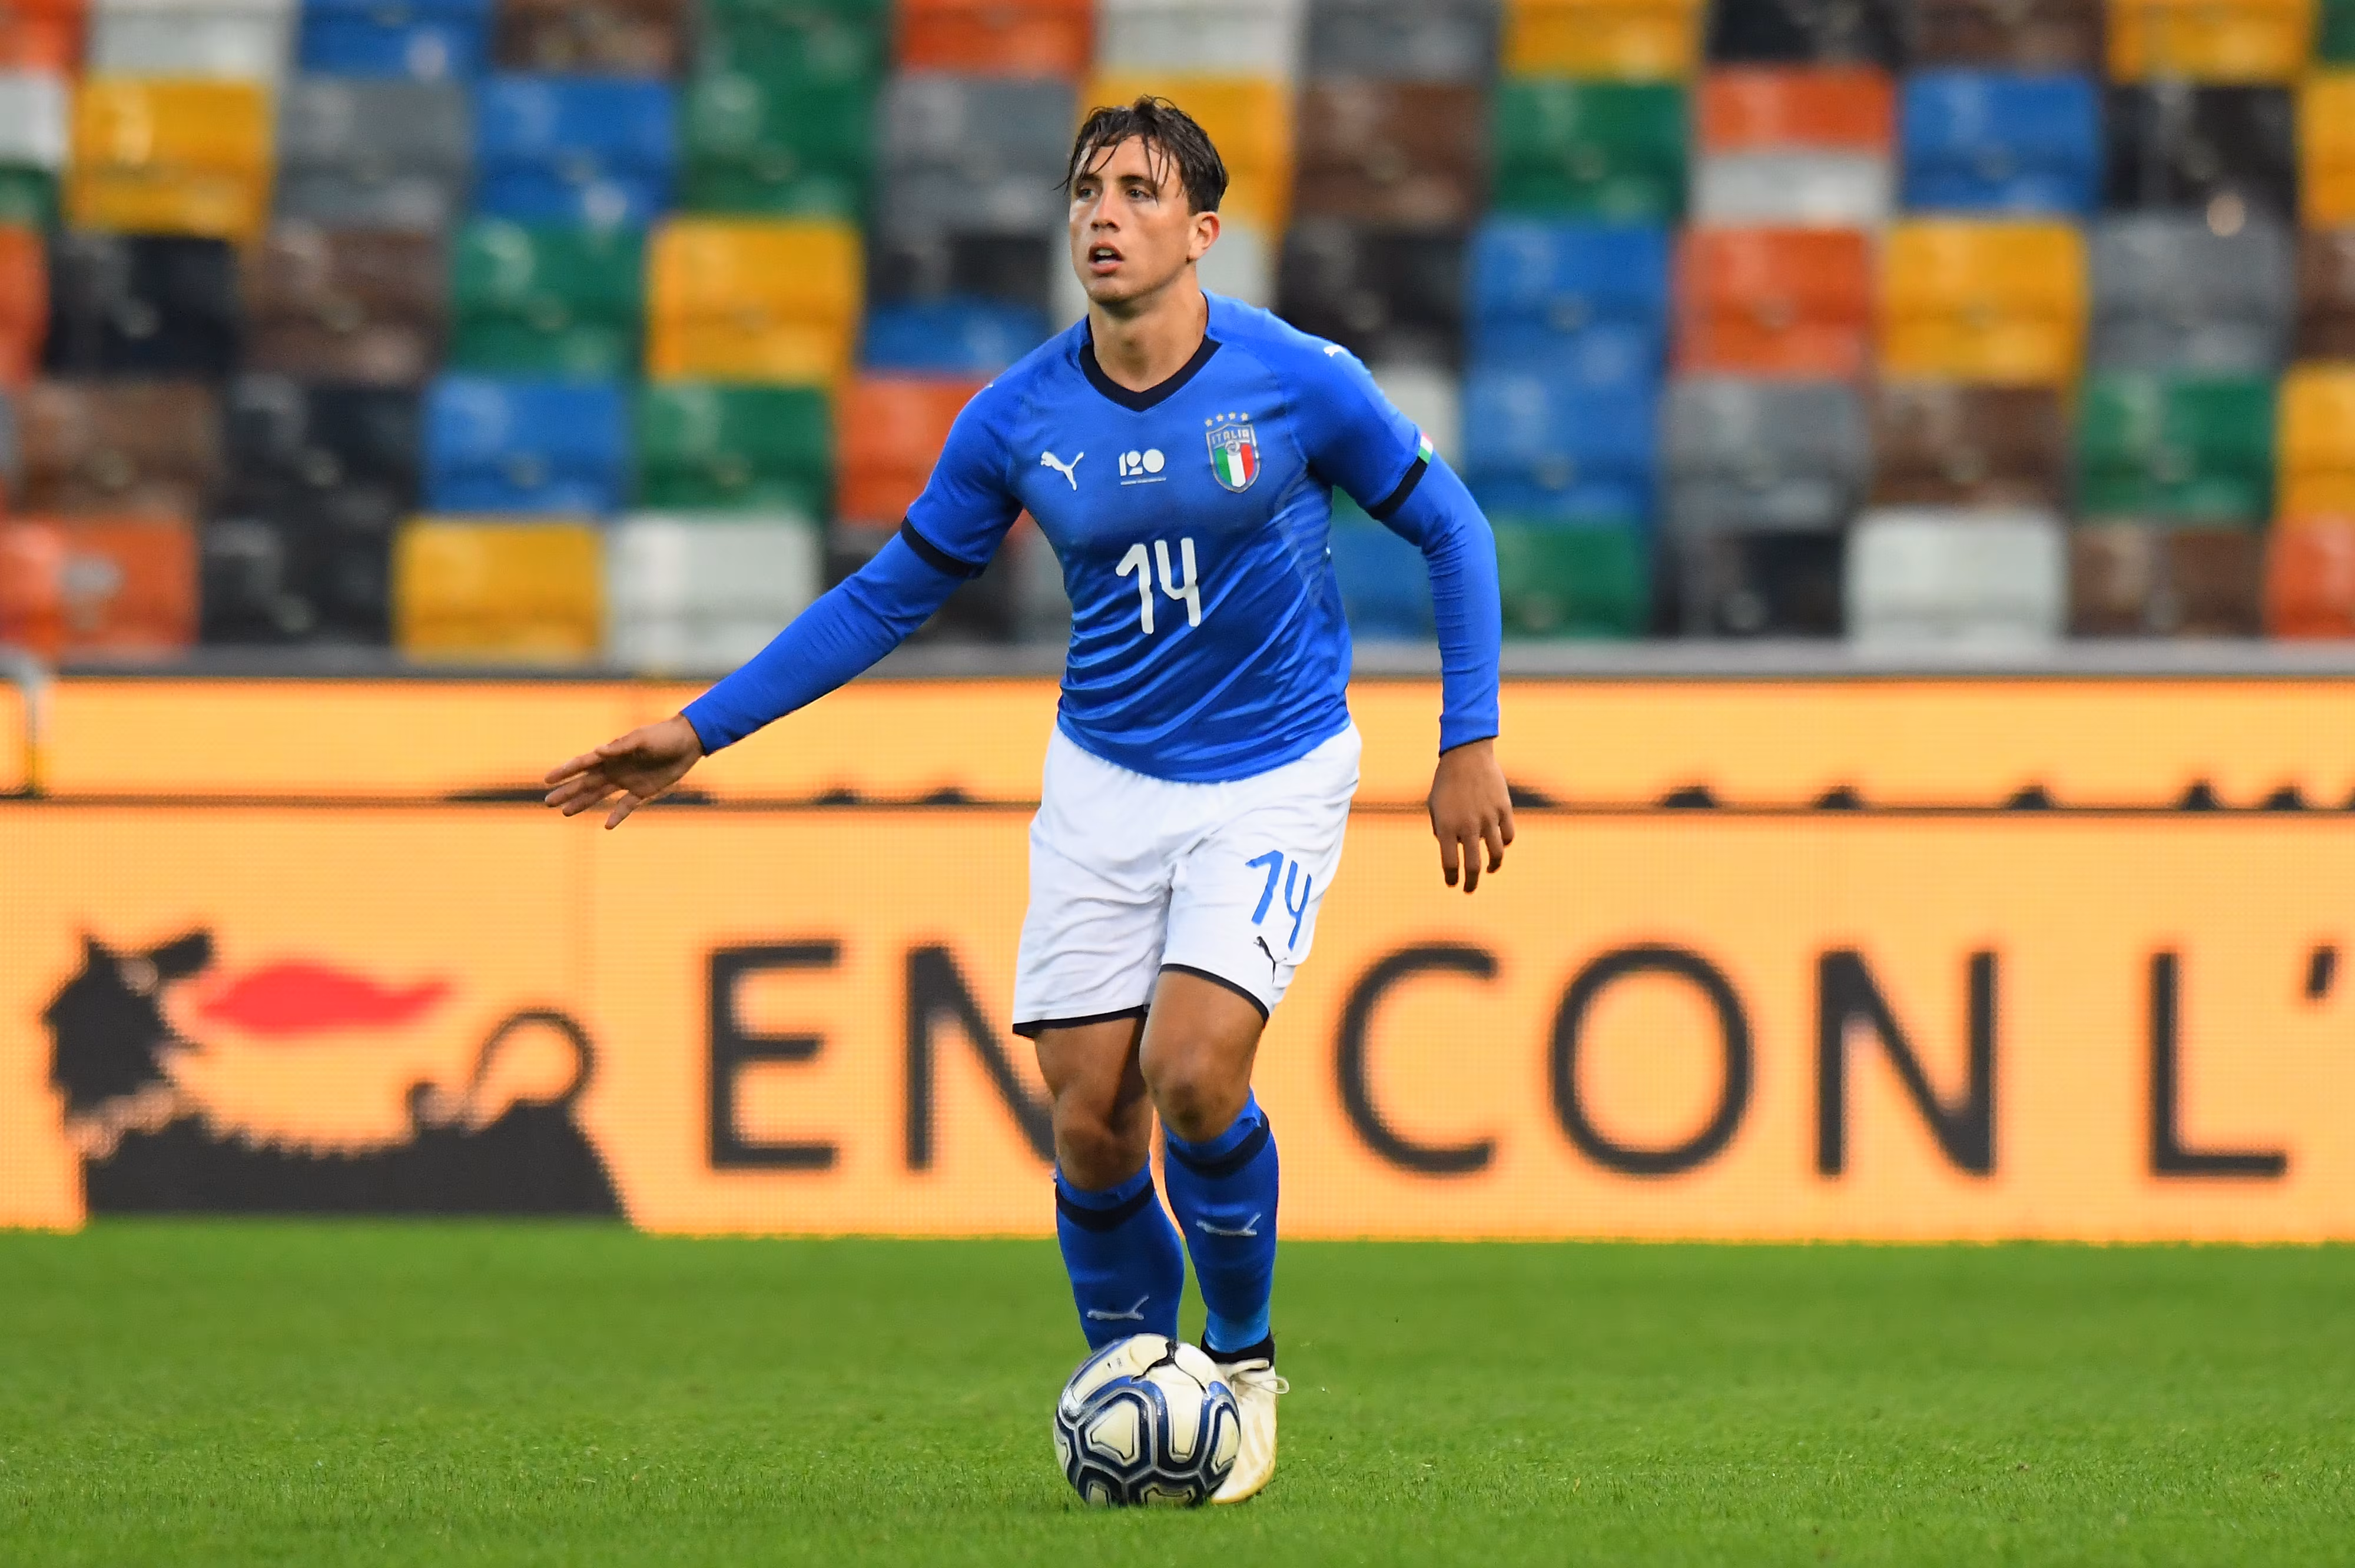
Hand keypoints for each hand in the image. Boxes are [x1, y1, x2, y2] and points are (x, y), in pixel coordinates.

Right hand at [542, 715, 704, 829]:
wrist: (687, 742)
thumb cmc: (663, 736)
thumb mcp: (642, 739)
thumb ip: (621, 747)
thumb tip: (598, 751)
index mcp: (612, 754)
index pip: (583, 764)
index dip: (565, 771)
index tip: (547, 780)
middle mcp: (615, 768)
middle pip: (586, 783)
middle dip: (567, 792)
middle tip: (548, 803)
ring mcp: (627, 781)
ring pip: (599, 795)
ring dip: (582, 803)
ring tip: (565, 812)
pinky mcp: (642, 791)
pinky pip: (625, 806)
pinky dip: (617, 815)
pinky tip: (607, 825)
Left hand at [1428, 738, 1513, 893]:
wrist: (1466, 755)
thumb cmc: (1446, 782)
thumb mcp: (1435, 807)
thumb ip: (1441, 830)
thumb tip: (1453, 849)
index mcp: (1446, 827)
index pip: (1450, 864)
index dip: (1451, 879)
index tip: (1452, 883)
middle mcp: (1467, 826)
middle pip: (1473, 866)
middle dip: (1471, 883)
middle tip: (1469, 889)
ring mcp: (1488, 818)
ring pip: (1496, 854)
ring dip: (1492, 867)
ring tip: (1488, 870)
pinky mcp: (1503, 809)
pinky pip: (1508, 835)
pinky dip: (1504, 843)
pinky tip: (1498, 845)